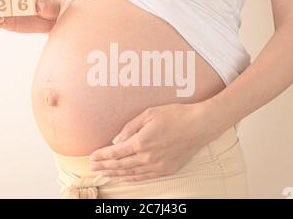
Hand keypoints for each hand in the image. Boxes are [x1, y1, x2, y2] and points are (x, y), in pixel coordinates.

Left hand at [90, 102, 222, 181]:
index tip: (92, 156)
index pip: (115, 152)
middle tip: (92, 167)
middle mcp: (147, 157)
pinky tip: (124, 178)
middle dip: (104, 166)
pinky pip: (144, 177)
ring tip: (104, 174)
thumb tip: (116, 140)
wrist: (200, 126)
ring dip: (115, 174)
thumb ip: (130, 127)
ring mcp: (157, 166)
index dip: (102, 155)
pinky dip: (131, 178)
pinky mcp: (166, 170)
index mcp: (141, 142)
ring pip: (130, 173)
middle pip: (119, 165)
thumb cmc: (176, 115)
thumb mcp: (149, 114)